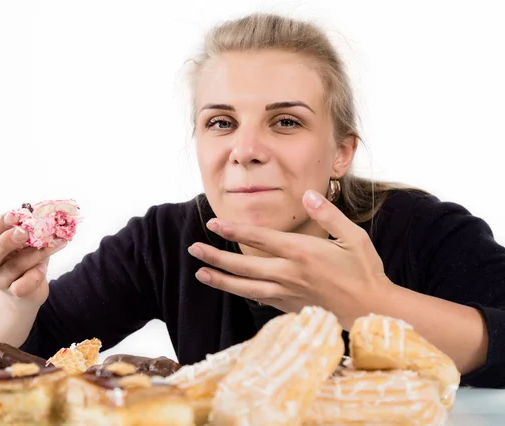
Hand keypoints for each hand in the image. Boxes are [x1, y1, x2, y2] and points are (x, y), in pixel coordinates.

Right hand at [0, 212, 65, 307]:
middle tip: (24, 231)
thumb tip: (45, 214)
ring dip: (36, 253)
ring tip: (54, 244)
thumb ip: (29, 229)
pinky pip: (22, 286)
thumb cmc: (24, 256)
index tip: (14, 215)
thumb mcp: (24, 240)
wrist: (26, 290)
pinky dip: (35, 275)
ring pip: (14, 267)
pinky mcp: (13, 293)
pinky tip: (43, 268)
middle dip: (7, 240)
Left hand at [187, 190, 391, 327]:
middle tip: (193, 250)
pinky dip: (243, 294)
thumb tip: (307, 194)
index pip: (260, 239)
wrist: (373, 310)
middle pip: (245, 265)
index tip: (213, 223)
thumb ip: (328, 215)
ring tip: (201, 274)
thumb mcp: (353, 236)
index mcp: (303, 252)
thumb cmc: (365, 271)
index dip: (235, 229)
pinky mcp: (291, 308)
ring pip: (246, 288)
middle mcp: (290, 274)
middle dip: (216, 257)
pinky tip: (233, 288)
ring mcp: (288, 293)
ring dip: (222, 280)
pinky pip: (261, 300)